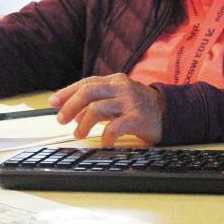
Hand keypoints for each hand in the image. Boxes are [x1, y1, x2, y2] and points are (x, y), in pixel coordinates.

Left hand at [49, 74, 163, 146]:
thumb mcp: (119, 99)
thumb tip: (72, 112)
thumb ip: (98, 102)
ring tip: (79, 134)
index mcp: (115, 81)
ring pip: (96, 108)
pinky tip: (103, 142)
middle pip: (87, 92)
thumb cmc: (141, 107)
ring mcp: (129, 102)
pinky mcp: (137, 118)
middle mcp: (121, 87)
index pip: (86, 82)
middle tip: (61, 120)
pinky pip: (114, 126)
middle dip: (70, 106)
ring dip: (83, 123)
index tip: (53, 103)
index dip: (67, 92)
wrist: (171, 113)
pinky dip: (105, 136)